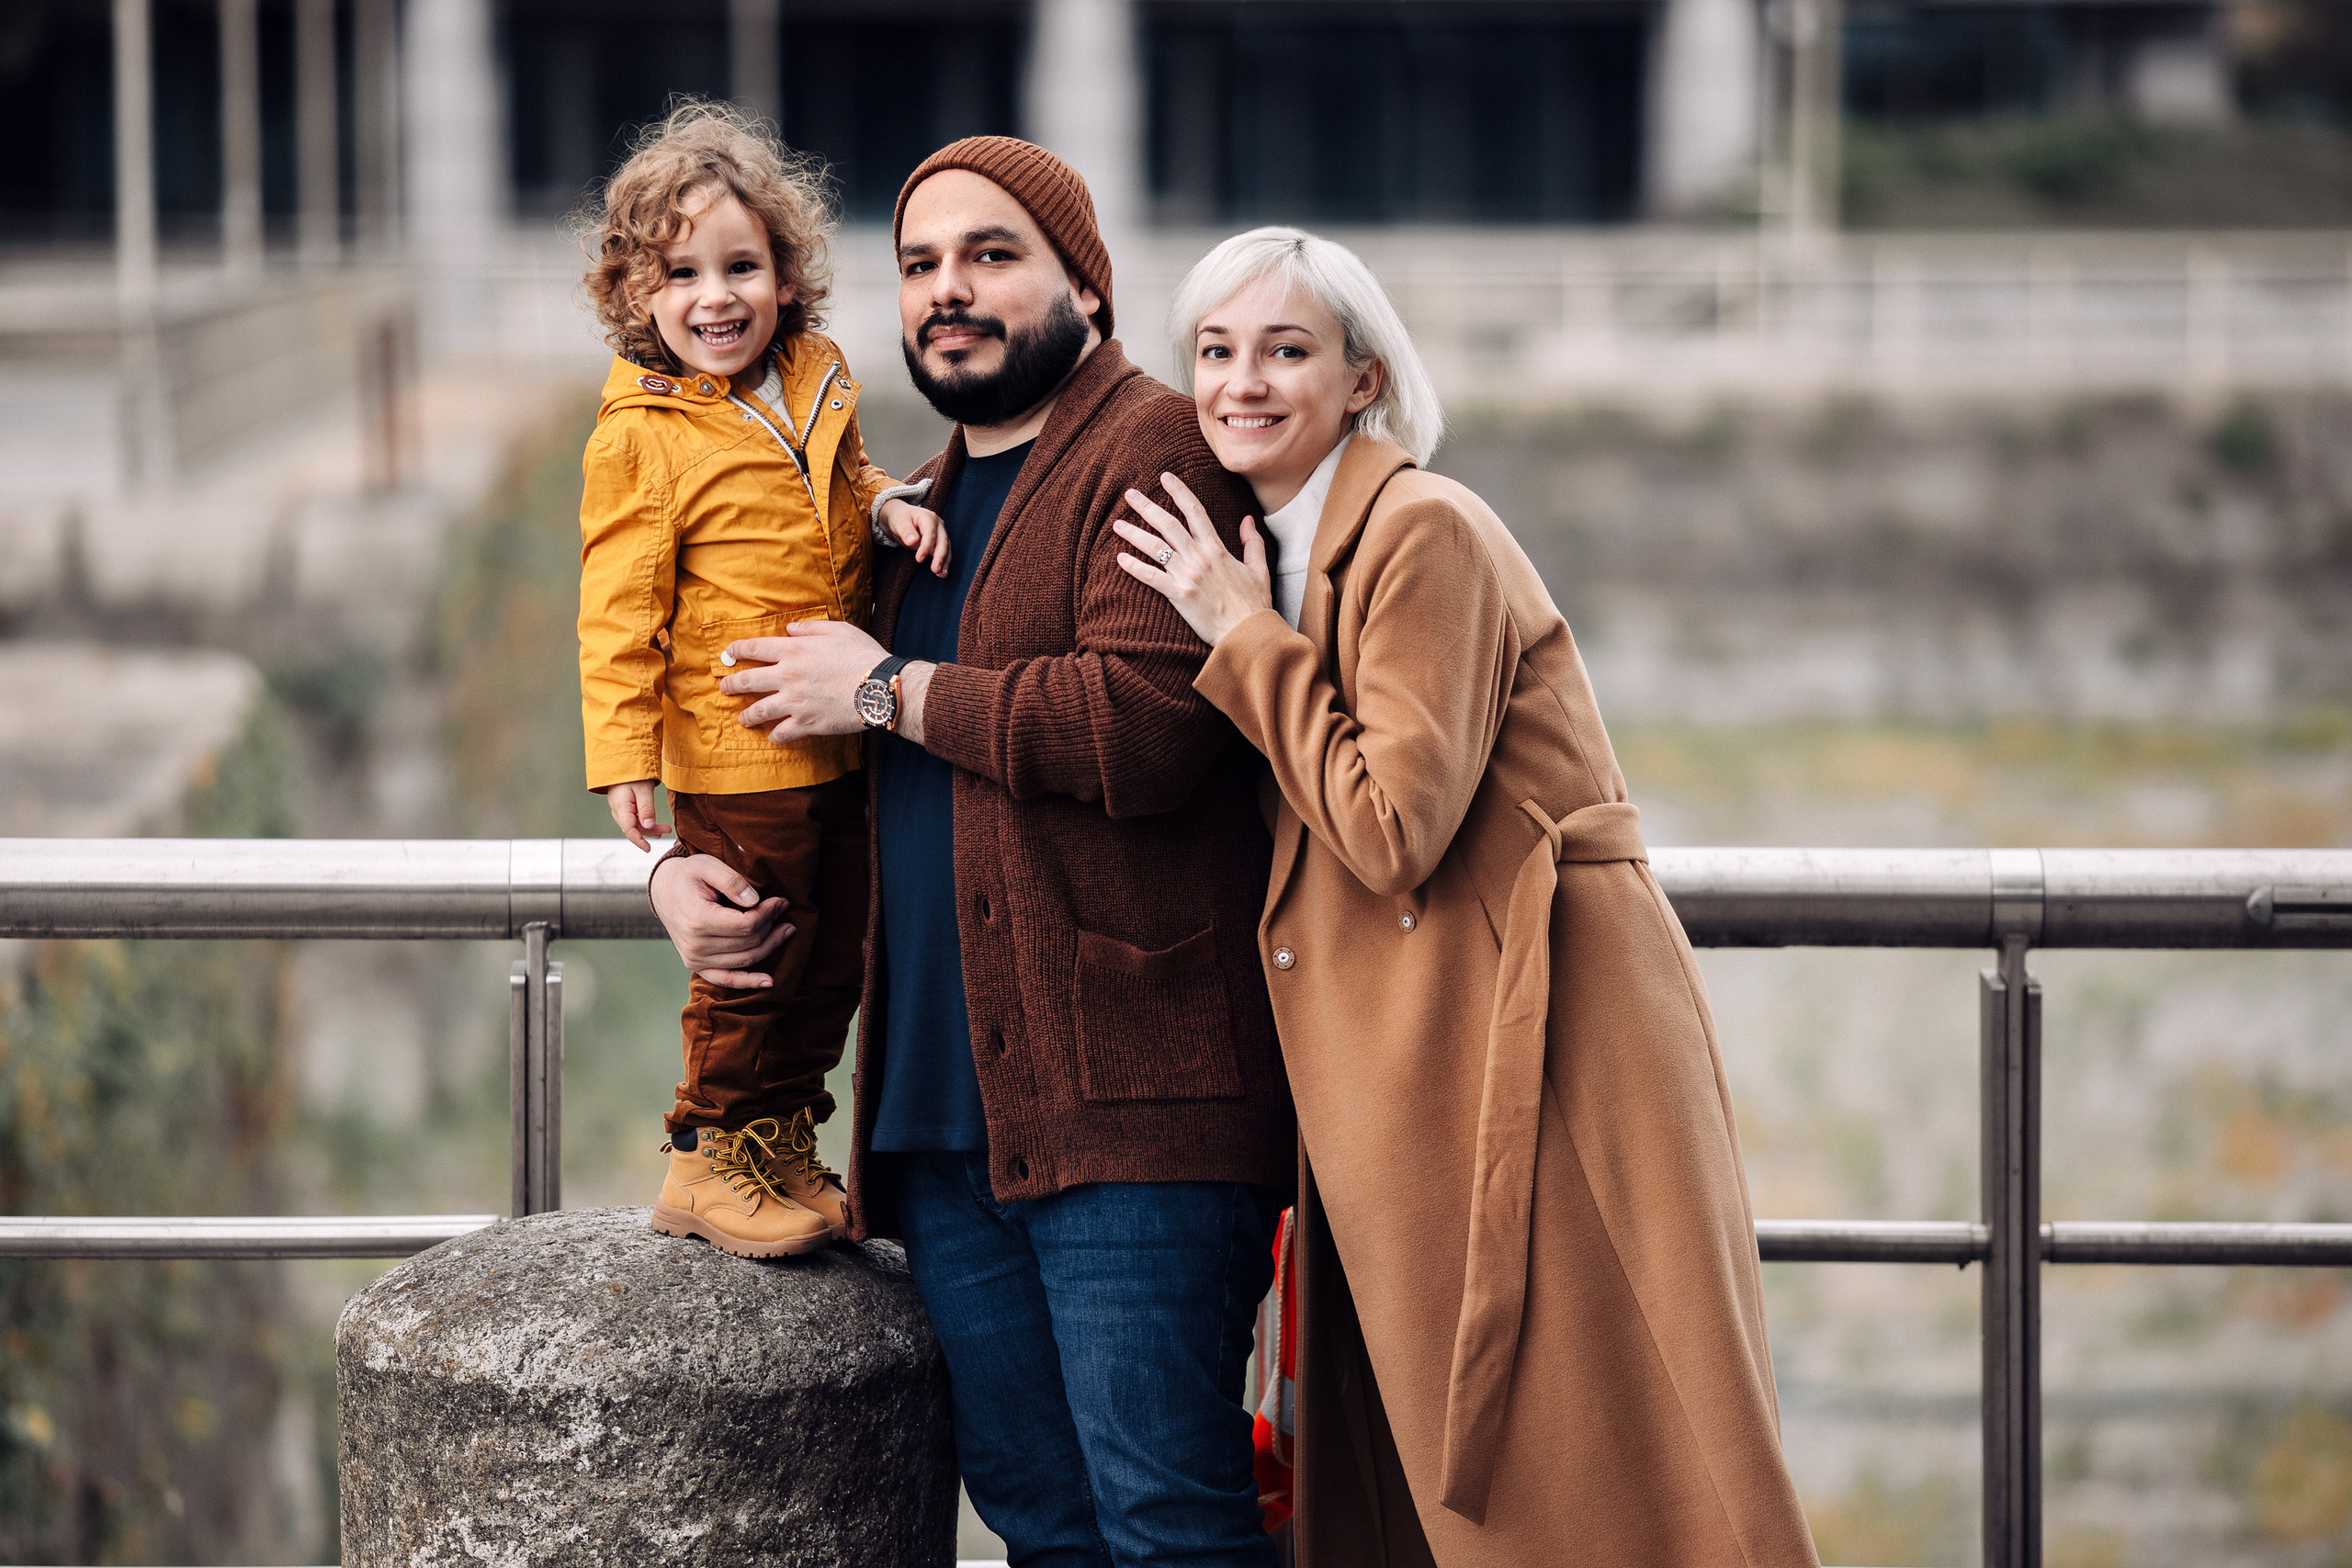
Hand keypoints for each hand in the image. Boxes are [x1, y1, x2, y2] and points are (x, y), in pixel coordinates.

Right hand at [604, 779, 669, 852]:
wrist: (622, 759)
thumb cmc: (633, 772)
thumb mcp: (644, 789)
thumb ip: (646, 808)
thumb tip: (648, 826)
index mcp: (621, 806)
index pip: (628, 829)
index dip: (638, 841)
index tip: (648, 849)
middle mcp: (617, 809)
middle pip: (633, 828)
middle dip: (649, 832)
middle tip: (667, 830)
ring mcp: (620, 808)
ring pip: (634, 823)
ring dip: (649, 827)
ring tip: (666, 829)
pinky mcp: (624, 805)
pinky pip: (633, 818)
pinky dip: (644, 822)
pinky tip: (654, 826)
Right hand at [649, 852, 793, 987]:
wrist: (664, 891)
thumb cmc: (688, 876)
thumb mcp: (707, 865)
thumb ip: (732, 881)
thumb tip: (755, 901)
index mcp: (697, 920)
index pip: (746, 925)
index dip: (769, 913)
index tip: (781, 901)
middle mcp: (695, 946)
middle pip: (749, 942)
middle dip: (772, 926)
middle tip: (784, 909)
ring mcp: (695, 959)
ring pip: (745, 959)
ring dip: (770, 946)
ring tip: (786, 930)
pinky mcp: (697, 966)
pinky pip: (726, 979)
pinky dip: (749, 982)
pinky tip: (769, 982)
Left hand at [721, 620, 889, 742]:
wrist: (878, 687)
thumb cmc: (862, 655)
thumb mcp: (838, 630)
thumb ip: (810, 627)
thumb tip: (791, 629)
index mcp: (793, 649)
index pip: (754, 648)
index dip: (737, 650)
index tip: (728, 653)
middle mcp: (787, 676)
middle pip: (748, 681)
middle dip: (732, 685)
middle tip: (724, 688)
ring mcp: (794, 702)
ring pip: (758, 711)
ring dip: (747, 715)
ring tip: (742, 718)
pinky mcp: (806, 723)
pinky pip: (782, 733)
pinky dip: (775, 736)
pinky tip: (773, 736)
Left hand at [880, 497, 951, 577]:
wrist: (902, 518)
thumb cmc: (900, 519)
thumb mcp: (899, 522)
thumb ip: (906, 531)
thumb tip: (913, 541)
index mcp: (928, 517)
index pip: (930, 533)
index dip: (926, 547)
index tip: (919, 559)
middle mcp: (938, 525)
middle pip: (942, 541)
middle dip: (940, 556)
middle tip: (935, 569)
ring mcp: (940, 533)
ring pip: (946, 548)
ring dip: (945, 562)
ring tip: (941, 574)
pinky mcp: (939, 542)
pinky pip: (944, 552)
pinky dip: (944, 563)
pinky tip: (942, 573)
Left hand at [1111, 472, 1272, 646]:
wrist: (1249, 634)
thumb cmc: (1255, 604)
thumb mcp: (1260, 569)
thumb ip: (1253, 542)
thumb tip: (1247, 519)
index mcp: (1217, 549)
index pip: (1195, 511)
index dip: (1179, 491)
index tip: (1165, 477)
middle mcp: (1200, 558)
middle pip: (1168, 524)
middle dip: (1147, 507)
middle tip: (1129, 494)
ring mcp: (1188, 576)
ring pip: (1156, 548)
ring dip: (1134, 534)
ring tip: (1117, 524)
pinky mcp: (1179, 596)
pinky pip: (1152, 578)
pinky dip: (1135, 568)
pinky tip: (1120, 558)